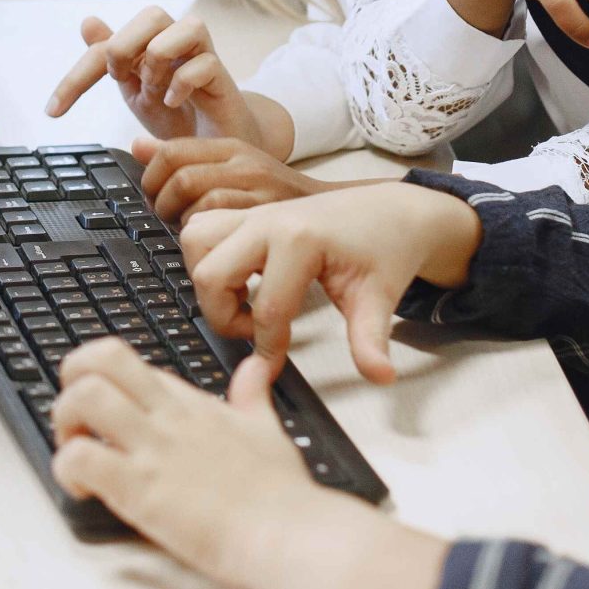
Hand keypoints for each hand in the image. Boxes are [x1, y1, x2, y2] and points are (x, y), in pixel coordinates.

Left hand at [47, 7, 281, 149]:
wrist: (212, 146)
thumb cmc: (176, 115)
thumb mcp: (134, 91)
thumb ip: (110, 61)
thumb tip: (87, 21)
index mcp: (148, 44)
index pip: (106, 44)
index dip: (76, 77)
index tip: (53, 112)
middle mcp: (177, 41)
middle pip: (152, 15)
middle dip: (125, 48)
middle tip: (122, 80)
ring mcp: (202, 55)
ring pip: (183, 28)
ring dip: (159, 60)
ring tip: (155, 89)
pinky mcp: (223, 77)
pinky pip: (204, 63)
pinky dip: (181, 84)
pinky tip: (173, 102)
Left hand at [50, 339, 319, 577]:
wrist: (289, 534)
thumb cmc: (281, 493)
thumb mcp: (268, 429)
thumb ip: (252, 397)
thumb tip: (255, 369)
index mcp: (190, 402)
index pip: (129, 362)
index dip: (102, 380)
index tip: (103, 414)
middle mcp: (167, 416)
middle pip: (98, 359)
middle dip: (71, 382)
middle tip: (76, 420)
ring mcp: (152, 449)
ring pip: (82, 398)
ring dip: (64, 424)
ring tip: (76, 453)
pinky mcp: (139, 489)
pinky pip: (80, 457)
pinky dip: (66, 470)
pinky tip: (83, 489)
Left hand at [134, 135, 345, 222]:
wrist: (328, 211)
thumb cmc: (271, 193)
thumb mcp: (229, 164)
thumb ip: (184, 157)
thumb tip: (137, 145)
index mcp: (230, 147)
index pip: (173, 151)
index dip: (151, 178)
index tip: (152, 197)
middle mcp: (244, 163)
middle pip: (182, 178)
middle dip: (163, 205)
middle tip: (165, 221)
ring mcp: (257, 190)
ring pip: (201, 204)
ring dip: (186, 226)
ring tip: (188, 236)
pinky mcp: (268, 217)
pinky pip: (224, 227)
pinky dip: (209, 239)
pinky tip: (210, 245)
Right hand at [181, 185, 482, 380]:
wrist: (392, 211)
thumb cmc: (384, 250)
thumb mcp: (379, 298)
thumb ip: (371, 340)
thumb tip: (379, 377)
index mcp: (298, 240)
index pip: (265, 309)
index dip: (268, 347)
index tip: (277, 364)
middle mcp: (267, 220)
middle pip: (210, 275)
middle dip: (225, 316)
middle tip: (256, 331)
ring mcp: (255, 212)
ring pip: (196, 242)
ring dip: (210, 281)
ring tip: (244, 301)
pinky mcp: (249, 213)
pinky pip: (203, 228)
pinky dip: (209, 257)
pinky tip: (242, 279)